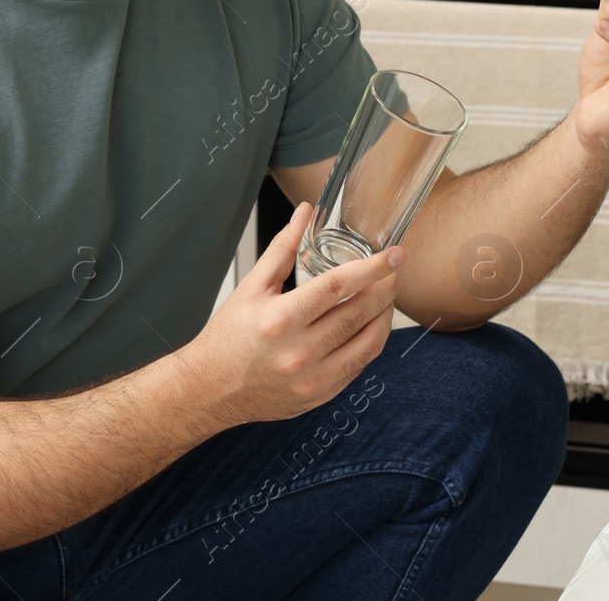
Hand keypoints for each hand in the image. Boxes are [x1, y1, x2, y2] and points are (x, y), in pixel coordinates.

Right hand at [181, 201, 404, 427]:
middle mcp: (299, 352)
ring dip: (385, 316)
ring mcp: (313, 378)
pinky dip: (371, 342)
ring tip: (388, 295)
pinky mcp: (320, 395)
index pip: (337, 286)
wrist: (210, 389)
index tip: (393, 255)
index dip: (371, 268)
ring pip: (368, 343)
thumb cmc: (227, 337)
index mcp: (280, 319)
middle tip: (397, 269)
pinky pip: (359, 366)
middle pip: (359, 313)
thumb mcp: (250, 288)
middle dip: (386, 288)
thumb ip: (282, 249)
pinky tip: (371, 324)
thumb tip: (305, 213)